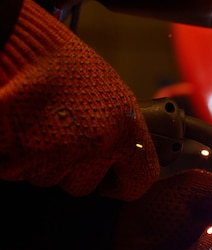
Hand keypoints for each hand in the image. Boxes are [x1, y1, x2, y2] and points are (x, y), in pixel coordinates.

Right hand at [0, 0, 158, 200]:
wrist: (19, 44)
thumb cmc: (63, 63)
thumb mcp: (112, 95)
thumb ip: (120, 130)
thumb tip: (125, 153)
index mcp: (125, 130)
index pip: (140, 180)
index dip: (125, 183)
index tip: (115, 181)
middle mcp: (95, 147)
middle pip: (84, 185)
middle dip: (71, 169)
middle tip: (61, 139)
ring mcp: (57, 155)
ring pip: (49, 179)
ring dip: (41, 161)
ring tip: (38, 126)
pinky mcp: (20, 157)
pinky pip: (18, 171)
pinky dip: (14, 157)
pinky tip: (19, 130)